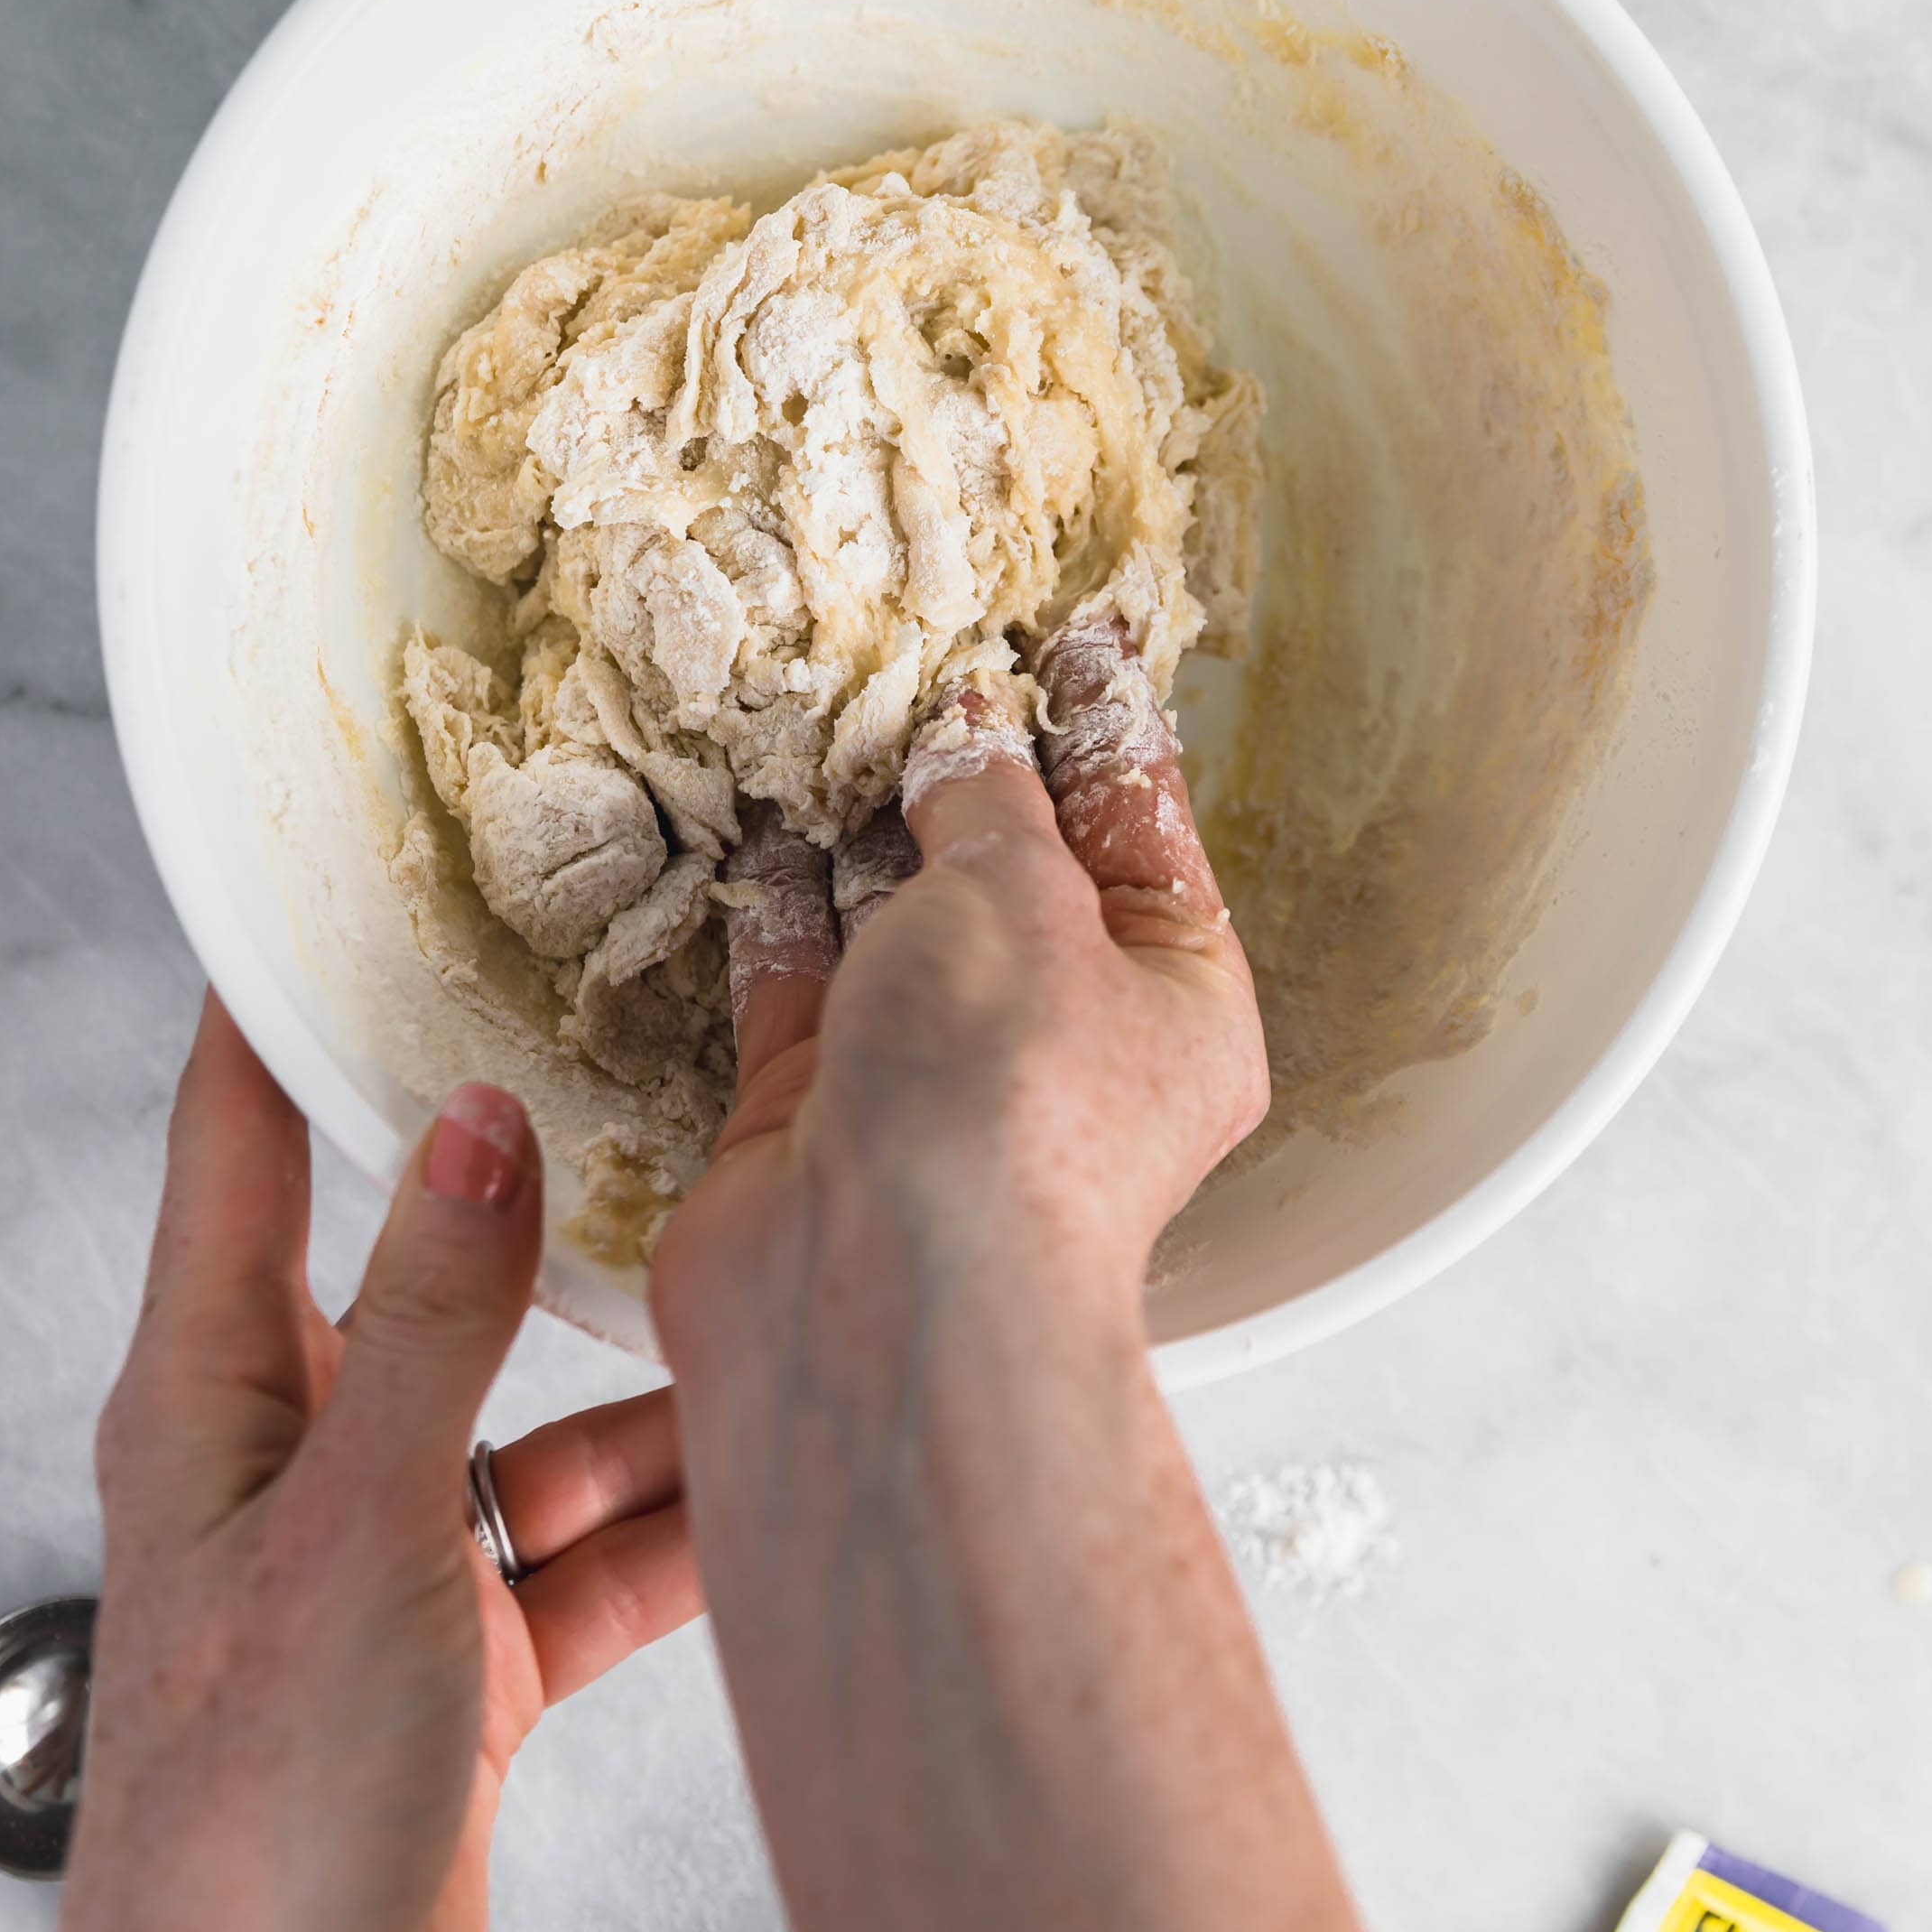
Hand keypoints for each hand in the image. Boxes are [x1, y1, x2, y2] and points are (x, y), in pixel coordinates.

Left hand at [0, 1002, 699, 1931]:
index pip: (236, 1146)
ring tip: (766, 1311)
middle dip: (536, 1200)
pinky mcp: (466, 1657)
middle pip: (426, 1274)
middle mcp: (297, 1455)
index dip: (279, 1015)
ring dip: (648, 1395)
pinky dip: (677, 1532)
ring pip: (541, 1421)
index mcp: (214, 1393)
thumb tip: (478, 1135)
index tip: (343, 908)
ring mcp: (386, 1558)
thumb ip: (431, 1322)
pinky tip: (764, 1496)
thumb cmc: (243, 1819)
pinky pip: (592, 1554)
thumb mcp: (355, 1526)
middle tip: (642, 1093)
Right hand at [655, 619, 1269, 1365]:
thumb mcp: (1024, 895)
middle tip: (919, 647)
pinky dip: (776, 900)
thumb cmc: (1007, 1099)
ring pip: (897, 921)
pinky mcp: (816, 1116)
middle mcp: (1062, 1046)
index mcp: (1178, 1002)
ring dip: (860, 825)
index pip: (1142, 829)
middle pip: (1016, 875)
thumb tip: (970, 727)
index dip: (1102, 723)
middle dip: (966, 771)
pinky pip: (799, 980)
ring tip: (824, 700)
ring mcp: (935, 1083)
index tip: (1070, 632)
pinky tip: (752, 808)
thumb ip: (988, 799)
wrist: (876, 1300)